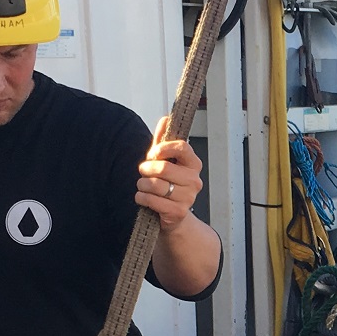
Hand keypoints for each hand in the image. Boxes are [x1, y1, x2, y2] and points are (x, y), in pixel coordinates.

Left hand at [136, 117, 203, 233]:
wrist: (174, 216)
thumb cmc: (169, 185)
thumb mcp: (166, 161)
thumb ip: (163, 141)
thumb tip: (165, 120)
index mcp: (193, 164)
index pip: (181, 147)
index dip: (163, 148)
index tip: (153, 153)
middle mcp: (194, 180)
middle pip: (164, 168)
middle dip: (146, 169)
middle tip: (143, 171)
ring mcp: (188, 197)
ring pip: (155, 185)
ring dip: (142, 185)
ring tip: (144, 186)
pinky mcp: (178, 212)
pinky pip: (152, 200)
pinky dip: (142, 198)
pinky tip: (144, 197)